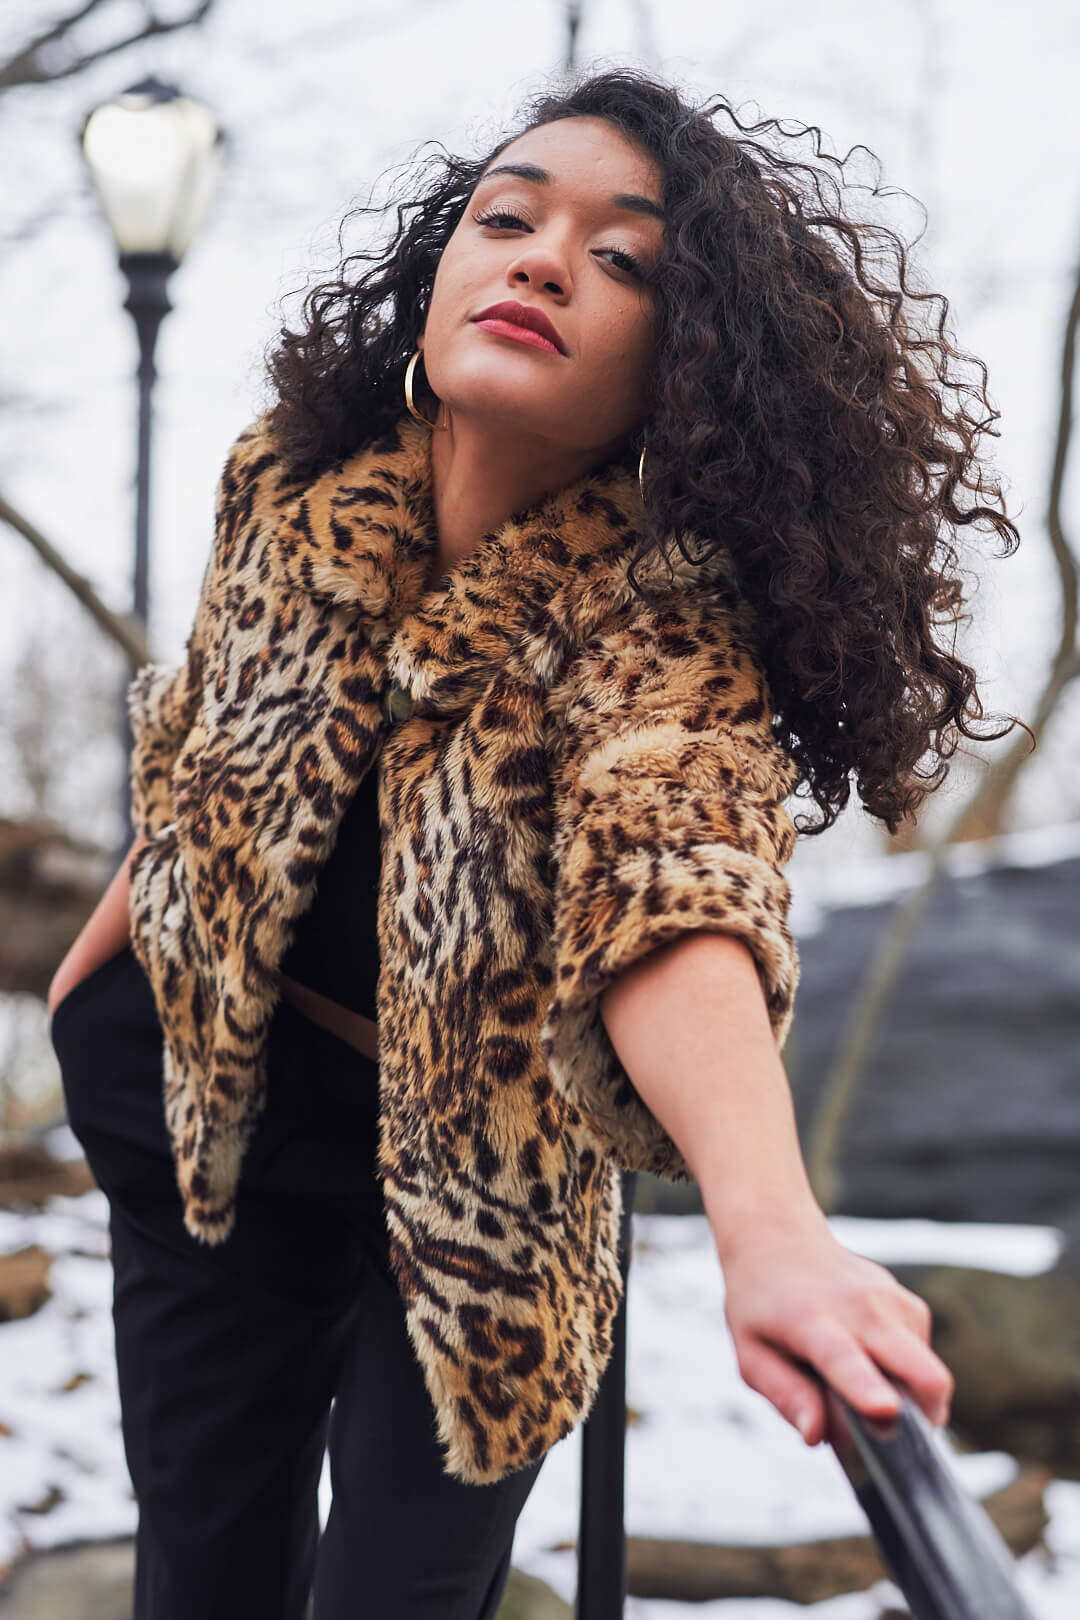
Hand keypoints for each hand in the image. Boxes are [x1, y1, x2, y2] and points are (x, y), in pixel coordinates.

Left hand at [715, 1215, 952, 1447]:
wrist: (780, 1240)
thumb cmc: (762, 1305)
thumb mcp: (751, 1354)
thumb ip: (785, 1395)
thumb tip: (815, 1434)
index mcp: (811, 1321)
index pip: (844, 1359)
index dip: (866, 1390)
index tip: (885, 1409)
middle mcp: (860, 1306)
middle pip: (922, 1370)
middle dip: (924, 1415)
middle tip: (889, 1434)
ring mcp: (892, 1301)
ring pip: (926, 1378)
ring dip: (901, 1398)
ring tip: (855, 1380)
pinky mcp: (911, 1304)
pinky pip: (923, 1363)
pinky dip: (902, 1375)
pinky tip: (868, 1357)